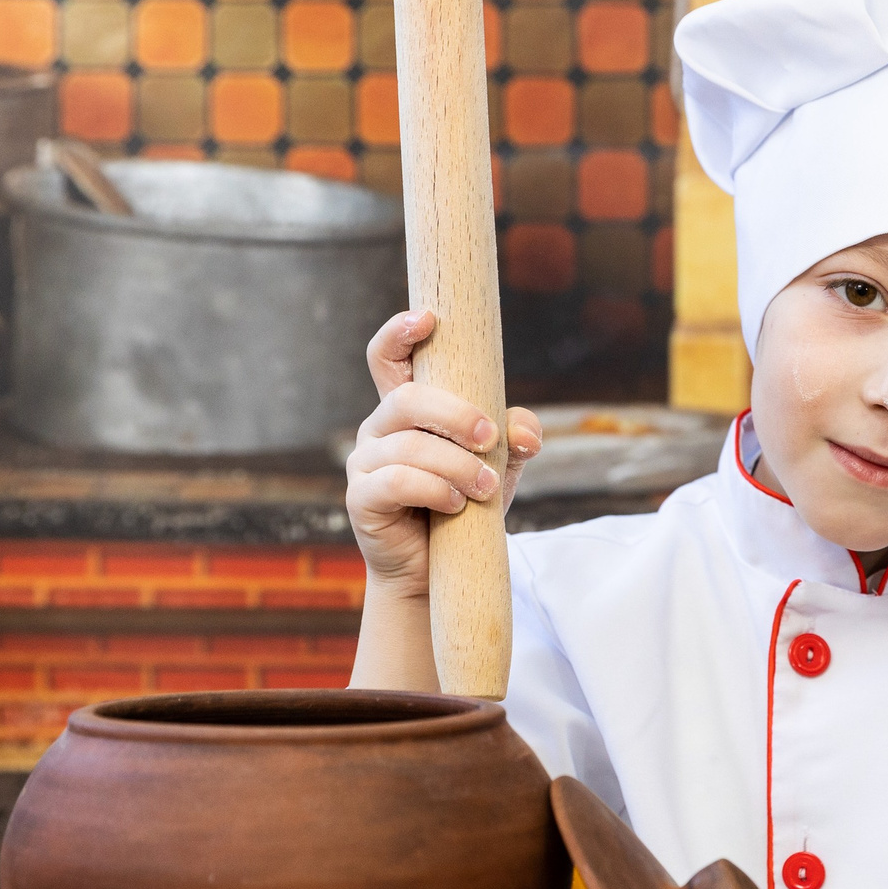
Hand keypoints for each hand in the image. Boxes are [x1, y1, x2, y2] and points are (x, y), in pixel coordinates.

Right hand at [346, 310, 541, 592]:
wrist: (440, 569)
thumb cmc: (467, 506)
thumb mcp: (500, 466)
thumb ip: (514, 439)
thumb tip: (526, 430)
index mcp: (408, 408)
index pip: (388, 358)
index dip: (399, 333)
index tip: (428, 319)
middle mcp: (380, 428)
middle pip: (407, 400)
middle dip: (455, 414)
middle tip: (490, 438)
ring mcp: (364, 463)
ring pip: (409, 446)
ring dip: (456, 465)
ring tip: (485, 487)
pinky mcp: (361, 499)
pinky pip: (395, 482)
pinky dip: (435, 490)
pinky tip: (457, 505)